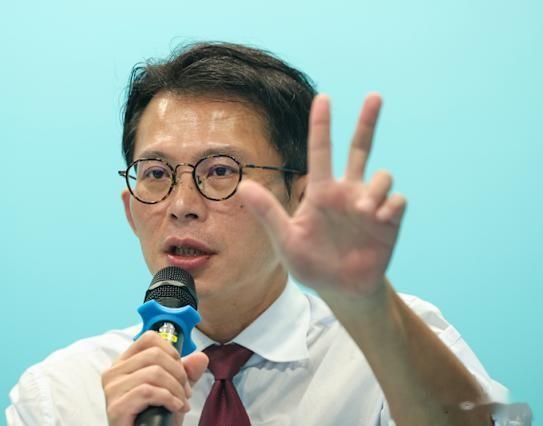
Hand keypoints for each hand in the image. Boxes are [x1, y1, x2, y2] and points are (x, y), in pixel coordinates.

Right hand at [102, 331, 208, 425]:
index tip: (181, 372)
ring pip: (154, 372)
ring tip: (181, 403)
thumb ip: (187, 373)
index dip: (171, 352)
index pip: (149, 338)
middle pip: (154, 355)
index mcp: (124, 362)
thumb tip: (201, 357)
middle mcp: (114, 372)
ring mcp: (112, 389)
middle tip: (185, 393)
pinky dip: (168, 399)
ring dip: (175, 389)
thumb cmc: (155, 418)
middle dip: (178, 374)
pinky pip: (148, 391)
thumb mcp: (174, 390)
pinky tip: (175, 408)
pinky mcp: (116, 407)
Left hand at [238, 93, 405, 298]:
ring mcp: (369, 204)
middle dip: (367, 122)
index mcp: (321, 193)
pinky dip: (389, 206)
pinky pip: (397, 200)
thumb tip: (242, 186)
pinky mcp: (389, 220)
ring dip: (375, 188)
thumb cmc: (311, 264)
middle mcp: (347, 192)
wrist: (341, 289)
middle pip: (359, 149)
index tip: (323, 98)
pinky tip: (378, 220)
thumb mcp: (286, 241)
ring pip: (381, 176)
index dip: (321, 125)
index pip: (321, 152)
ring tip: (364, 211)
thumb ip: (269, 214)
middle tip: (374, 96)